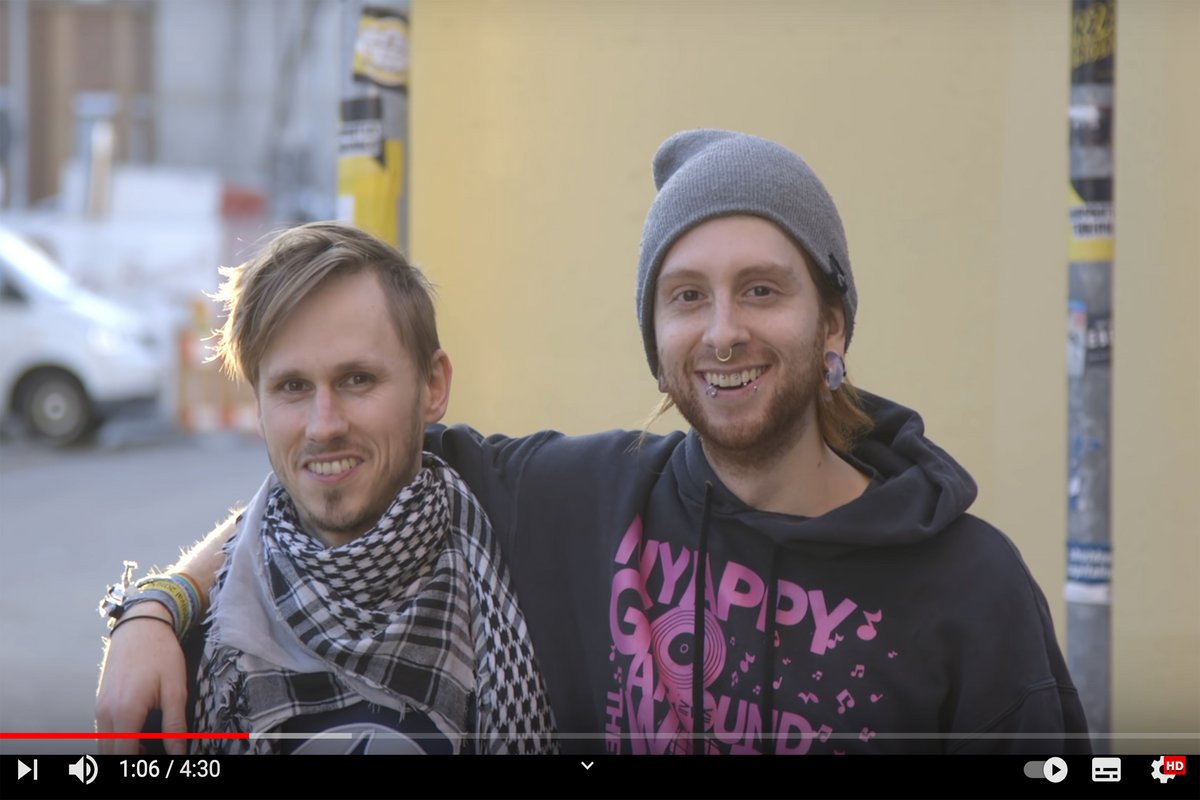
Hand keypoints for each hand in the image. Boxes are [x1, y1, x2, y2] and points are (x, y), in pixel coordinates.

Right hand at [95, 604, 188, 754]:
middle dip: (131, 760)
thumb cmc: (160, 653)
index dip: (138, 766)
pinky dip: (119, 740)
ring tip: (152, 747)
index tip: (155, 764)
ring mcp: (100, 707)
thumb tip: (179, 752)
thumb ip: (175, 725)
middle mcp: (106, 712)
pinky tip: (141, 736)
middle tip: (156, 755)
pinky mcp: (101, 702)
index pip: (123, 755)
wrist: (141, 626)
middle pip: (110, 754)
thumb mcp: (176, 689)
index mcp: (125, 711)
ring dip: (124, 751)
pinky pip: (105, 732)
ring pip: (104, 745)